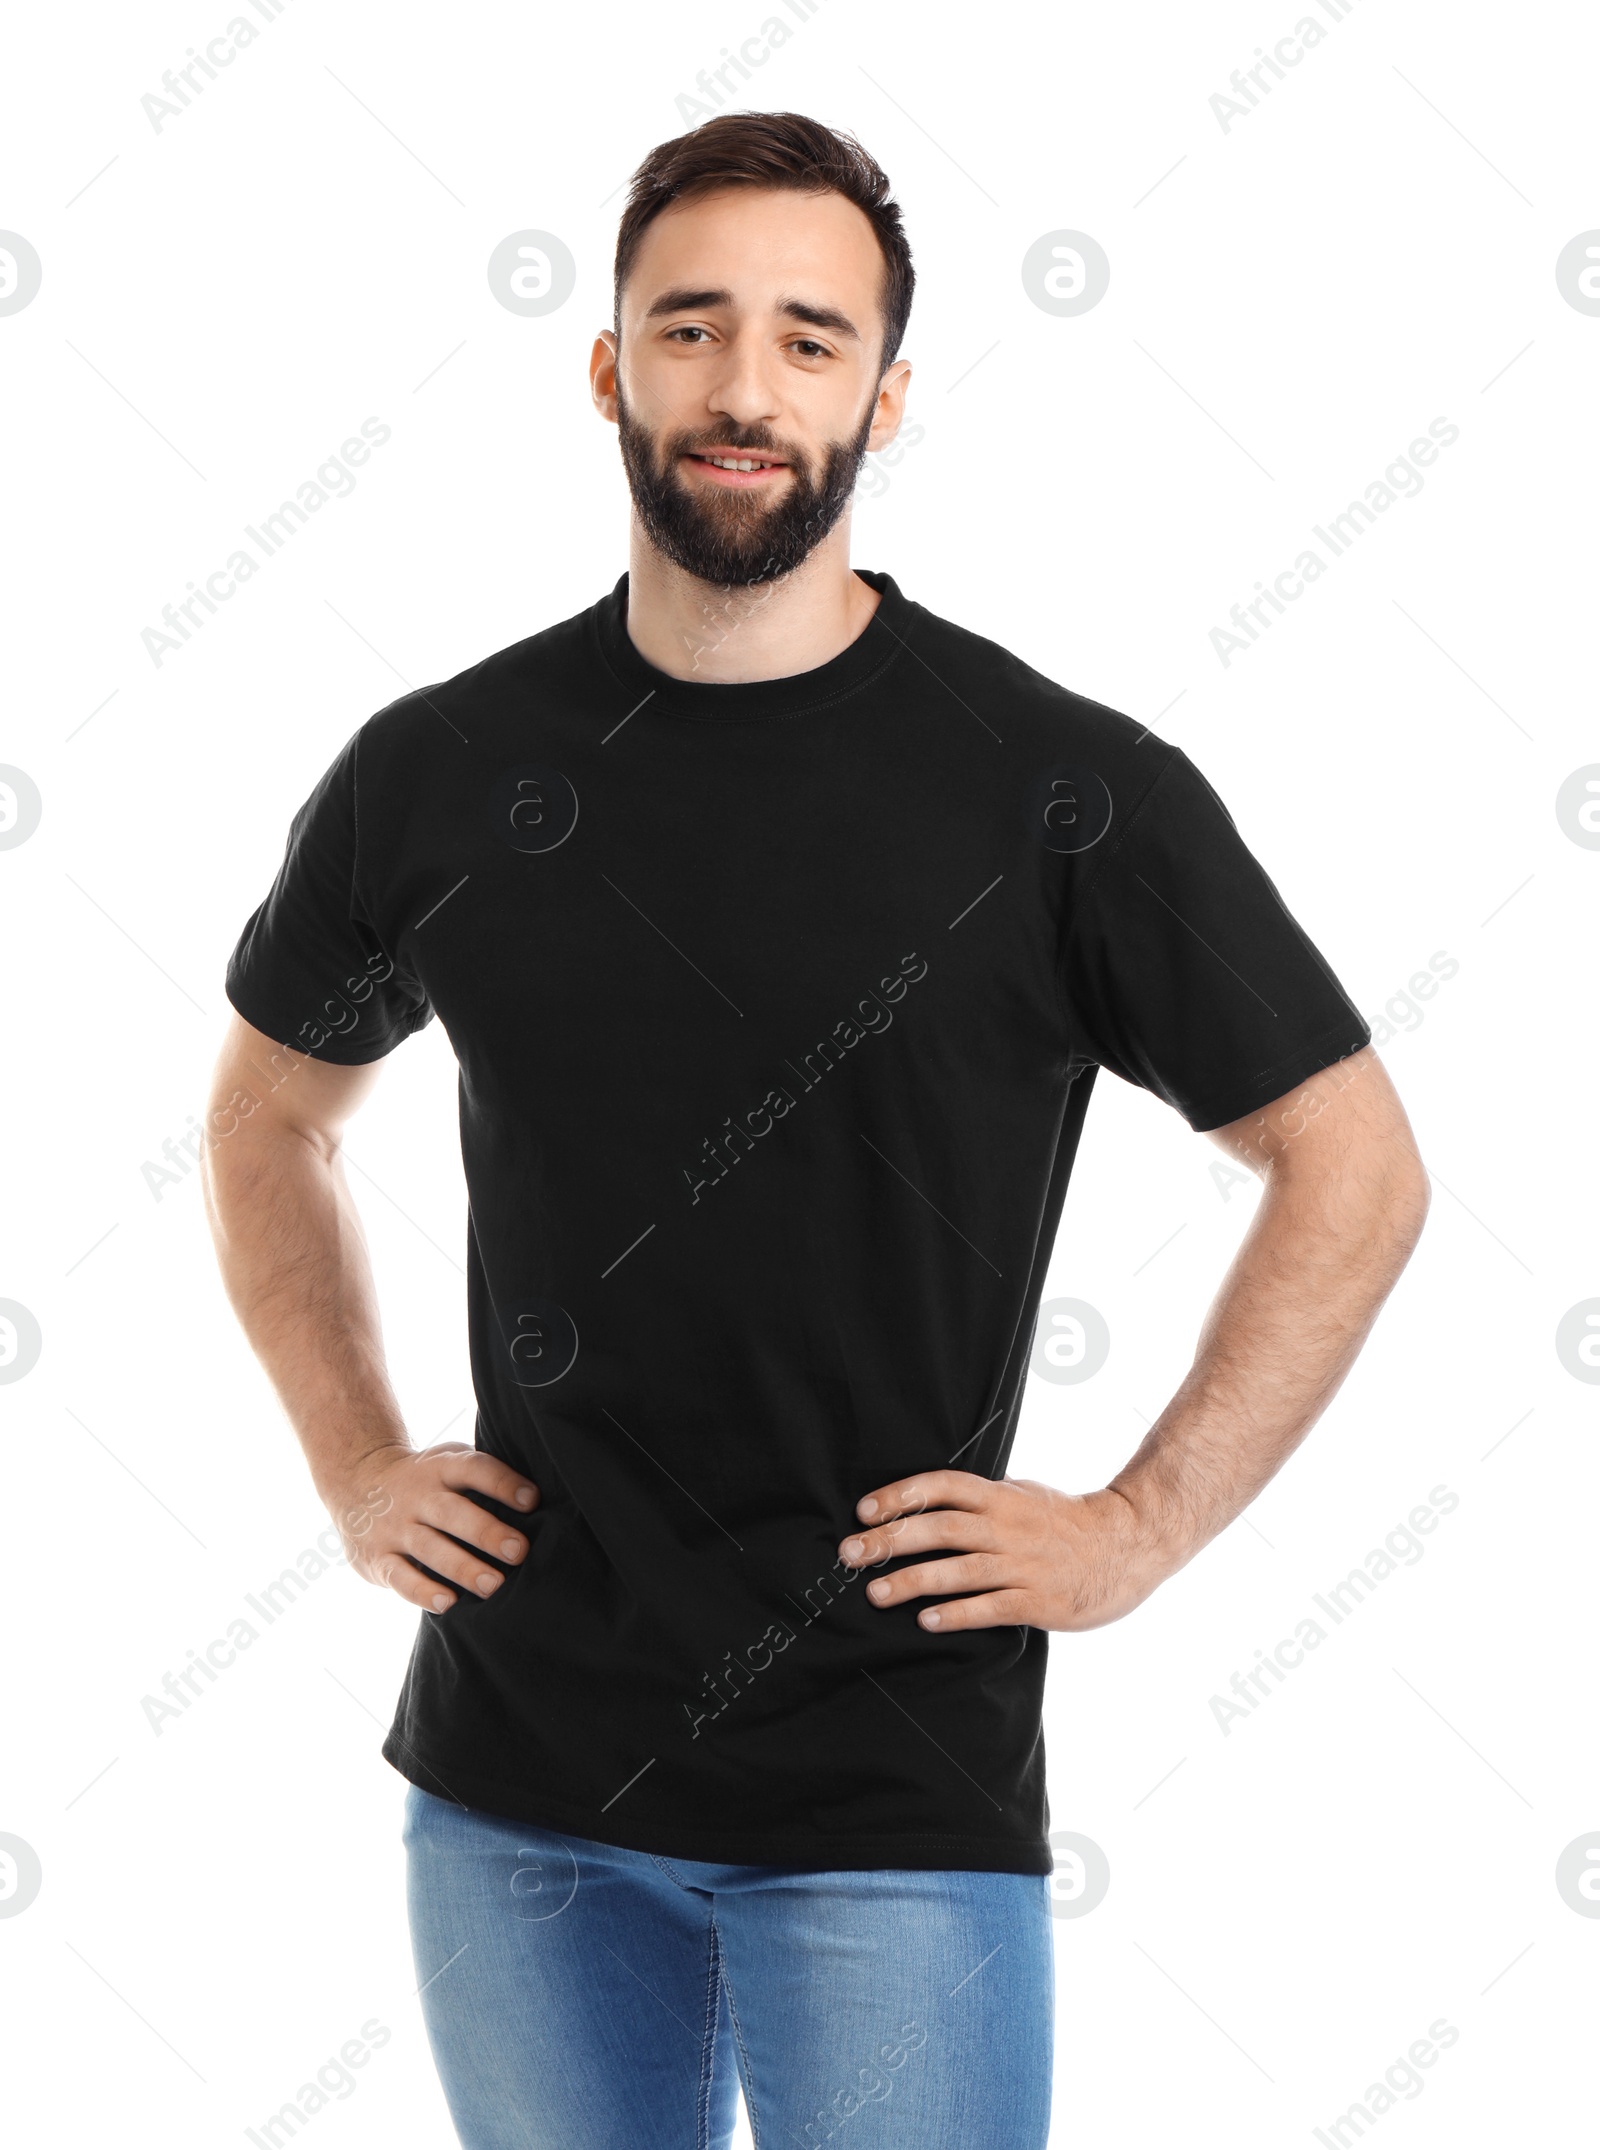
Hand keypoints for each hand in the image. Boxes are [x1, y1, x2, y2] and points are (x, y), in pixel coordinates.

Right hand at [324, 1441, 539, 1614]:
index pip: (473, 1469)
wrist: (356, 1480)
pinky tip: (447, 1603)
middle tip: (519, 1551)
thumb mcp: (446, 1460)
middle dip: (486, 1532)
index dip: (502, 1482)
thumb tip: (539, 1495)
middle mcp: (417, 1496)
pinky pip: (400, 1576)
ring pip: (430, 1548)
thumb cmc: (423, 1478)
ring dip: (463, 1568)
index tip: (532, 1499)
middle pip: (453, 1513)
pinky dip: (422, 1591)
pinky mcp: (377, 1558)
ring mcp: (395, 1527)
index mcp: (440, 1468)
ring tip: (494, 1585)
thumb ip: (482, 1474)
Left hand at [838, 1470, 1176, 1633]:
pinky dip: (957, 1613)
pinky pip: (990, 1607)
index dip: (901, 1495)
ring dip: (913, 1581)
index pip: (942, 1487)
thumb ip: (983, 1498)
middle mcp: (1006, 1527)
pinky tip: (928, 1622)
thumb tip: (933, 1499)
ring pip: (959, 1570)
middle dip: (890, 1540)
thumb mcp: (1024, 1495)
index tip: (864, 1510)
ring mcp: (1022, 1564)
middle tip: (850, 1553)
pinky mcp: (1038, 1600)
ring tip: (875, 1593)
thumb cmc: (1068, 1520)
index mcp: (1001, 1496)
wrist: (1127, 1544)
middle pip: (939, 1528)